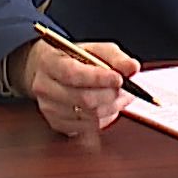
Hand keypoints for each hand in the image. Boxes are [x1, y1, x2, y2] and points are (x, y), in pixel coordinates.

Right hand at [16, 39, 138, 137]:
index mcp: (49, 63)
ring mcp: (49, 108)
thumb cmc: (73, 58)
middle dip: (111, 95)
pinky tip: (108, 106)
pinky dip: (105, 118)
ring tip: (121, 96)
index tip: (119, 78)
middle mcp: (44, 87)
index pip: (72, 74)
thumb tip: (132, 67)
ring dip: (112, 107)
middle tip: (127, 89)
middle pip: (83, 99)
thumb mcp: (93, 49)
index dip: (98, 78)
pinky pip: (89, 127)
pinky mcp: (57, 124)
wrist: (49, 72)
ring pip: (90, 116)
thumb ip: (115, 57)